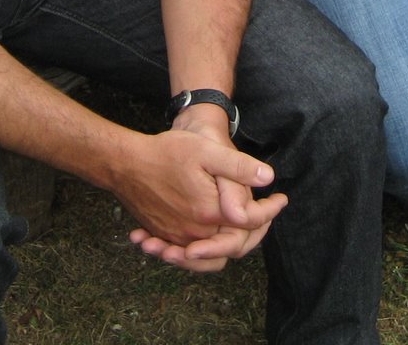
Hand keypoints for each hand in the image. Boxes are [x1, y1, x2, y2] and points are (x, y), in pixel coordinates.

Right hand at [114, 118, 285, 271]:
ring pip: (211, 256)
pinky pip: (187, 253)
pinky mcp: (163, 236)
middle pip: (234, 246)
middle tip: (266, 217)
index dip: (270, 211)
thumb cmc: (165, 153)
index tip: (282, 199)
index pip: (251, 222)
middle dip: (254, 234)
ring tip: (242, 232)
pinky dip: (201, 250)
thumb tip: (268, 176)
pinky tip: (208, 233)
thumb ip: (238, 167)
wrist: (124, 163)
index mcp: (210, 213)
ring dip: (228, 246)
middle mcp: (195, 232)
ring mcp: (177, 237)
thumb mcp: (206, 152)